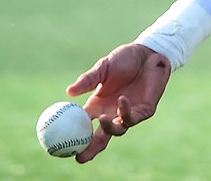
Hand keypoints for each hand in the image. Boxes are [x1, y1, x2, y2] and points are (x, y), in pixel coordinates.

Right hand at [65, 43, 171, 162]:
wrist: (148, 52)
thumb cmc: (124, 59)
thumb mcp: (103, 68)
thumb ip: (87, 80)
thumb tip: (69, 92)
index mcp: (98, 106)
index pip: (84, 127)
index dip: (75, 138)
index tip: (62, 146)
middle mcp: (111, 113)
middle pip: (100, 137)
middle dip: (91, 149)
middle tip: (80, 157)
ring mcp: (127, 113)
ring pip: (117, 130)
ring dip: (109, 128)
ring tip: (103, 119)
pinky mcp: (144, 111)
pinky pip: (133, 117)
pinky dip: (126, 111)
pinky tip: (122, 99)